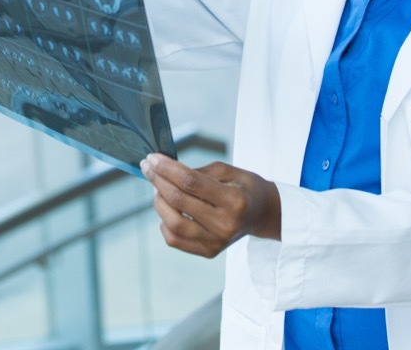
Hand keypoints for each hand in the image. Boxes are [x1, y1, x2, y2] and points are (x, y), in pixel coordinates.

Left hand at [140, 154, 281, 257]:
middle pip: (179, 201)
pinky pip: (175, 240)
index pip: (191, 182)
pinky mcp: (209, 251)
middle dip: (158, 181)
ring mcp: (217, 242)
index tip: (151, 158)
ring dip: (158, 202)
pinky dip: (164, 223)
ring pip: (173, 223)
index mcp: (234, 200)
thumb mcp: (229, 171)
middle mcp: (226, 224)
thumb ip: (198, 171)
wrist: (262, 214)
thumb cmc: (244, 188)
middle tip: (147, 167)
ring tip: (158, 189)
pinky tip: (167, 209)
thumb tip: (166, 171)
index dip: (167, 168)